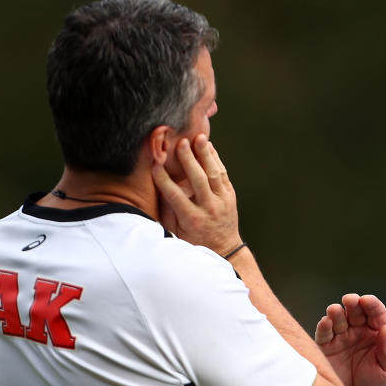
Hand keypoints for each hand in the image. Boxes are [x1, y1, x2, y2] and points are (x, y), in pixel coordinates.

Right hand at [152, 134, 241, 255]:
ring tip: (199, 138)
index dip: (164, 180)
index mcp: (192, 218)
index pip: (176, 195)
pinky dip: (216, 159)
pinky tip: (208, 146)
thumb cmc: (194, 239)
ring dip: (206, 154)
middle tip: (181, 143)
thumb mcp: (177, 231)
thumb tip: (157, 188)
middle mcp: (209, 208)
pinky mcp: (230, 195)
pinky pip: (223, 174)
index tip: (155, 164)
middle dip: (189, 160)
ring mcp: (222, 200)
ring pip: (214, 174)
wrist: (225, 247)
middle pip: (199, 180)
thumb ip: (168, 211)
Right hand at [315, 294, 385, 385]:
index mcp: (377, 332)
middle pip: (355, 311)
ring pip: (338, 319)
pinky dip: (324, 326)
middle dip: (353, 303)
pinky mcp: (326, 348)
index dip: (372, 304)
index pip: (376, 313)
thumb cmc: (380, 385)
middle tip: (350, 300)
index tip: (367, 300)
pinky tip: (326, 322)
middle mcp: (358, 331)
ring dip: (336, 312)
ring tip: (335, 311)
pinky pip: (324, 334)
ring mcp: (341, 338)